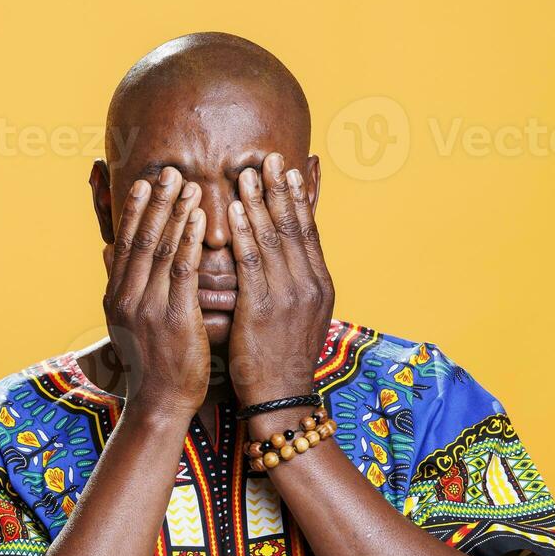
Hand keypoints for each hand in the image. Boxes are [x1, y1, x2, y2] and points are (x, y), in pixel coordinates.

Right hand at [103, 167, 209, 417]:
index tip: (146, 182)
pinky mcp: (173, 318)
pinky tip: (200, 217)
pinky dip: (190, 240)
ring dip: (175, 212)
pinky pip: (182, 270)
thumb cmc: (151, 363)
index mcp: (115, 296)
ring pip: (161, 249)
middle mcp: (126, 297)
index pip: (124, 243)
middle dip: (156, 202)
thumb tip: (107, 251)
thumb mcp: (125, 322)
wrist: (159, 402)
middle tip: (170, 170)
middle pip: (141, 239)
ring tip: (189, 184)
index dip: (135, 210)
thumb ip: (119, 283)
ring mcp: (148, 307)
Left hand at [226, 153, 335, 406]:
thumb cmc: (282, 359)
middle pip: (295, 226)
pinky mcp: (263, 309)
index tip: (290, 168)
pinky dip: (244, 233)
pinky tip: (234, 211)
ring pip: (274, 239)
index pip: (309, 231)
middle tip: (268, 157)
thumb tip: (287, 258)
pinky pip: (252, 264)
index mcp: (320, 285)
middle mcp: (310, 285)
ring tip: (247, 173)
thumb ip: (294, 285)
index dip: (299, 197)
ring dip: (259, 202)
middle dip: (280, 189)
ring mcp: (289, 296)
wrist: (282, 398)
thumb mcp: (300, 318)